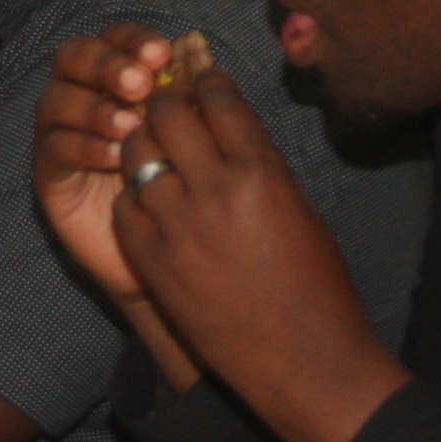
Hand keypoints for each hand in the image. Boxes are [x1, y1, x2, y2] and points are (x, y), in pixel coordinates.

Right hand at [36, 30, 170, 302]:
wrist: (170, 246)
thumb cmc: (183, 180)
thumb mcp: (190, 132)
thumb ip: (188, 93)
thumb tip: (199, 51)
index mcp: (116, 76)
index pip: (114, 38)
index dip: (133, 40)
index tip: (163, 55)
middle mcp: (82, 95)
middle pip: (73, 57)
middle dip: (106, 65)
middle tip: (140, 85)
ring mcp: (60, 132)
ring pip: (57, 99)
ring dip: (95, 107)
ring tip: (130, 126)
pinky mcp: (50, 173)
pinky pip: (54, 147)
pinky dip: (84, 145)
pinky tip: (115, 156)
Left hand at [110, 59, 407, 441]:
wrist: (302, 359)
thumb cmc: (315, 283)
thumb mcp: (298, 205)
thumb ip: (259, 160)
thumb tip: (226, 122)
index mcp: (259, 170)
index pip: (217, 98)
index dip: (205, 82)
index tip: (202, 82)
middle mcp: (213, 190)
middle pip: (165, 113)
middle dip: (166, 103)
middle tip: (170, 109)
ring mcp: (175, 227)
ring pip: (135, 153)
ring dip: (144, 144)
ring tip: (156, 153)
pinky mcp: (150, 261)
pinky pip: (124, 206)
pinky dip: (134, 196)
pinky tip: (151, 202)